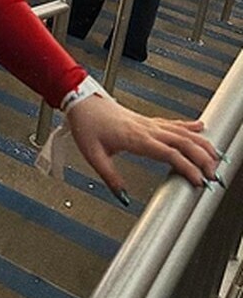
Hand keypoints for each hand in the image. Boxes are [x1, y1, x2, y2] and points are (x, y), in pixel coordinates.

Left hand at [67, 94, 218, 195]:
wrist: (81, 101)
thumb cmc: (86, 124)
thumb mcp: (93, 155)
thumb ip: (110, 177)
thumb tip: (122, 196)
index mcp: (135, 138)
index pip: (169, 154)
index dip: (187, 167)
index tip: (198, 180)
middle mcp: (146, 129)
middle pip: (183, 142)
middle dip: (202, 158)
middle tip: (213, 174)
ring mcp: (148, 123)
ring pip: (182, 131)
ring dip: (201, 143)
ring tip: (215, 156)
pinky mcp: (146, 120)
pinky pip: (172, 123)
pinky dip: (190, 126)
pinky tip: (201, 127)